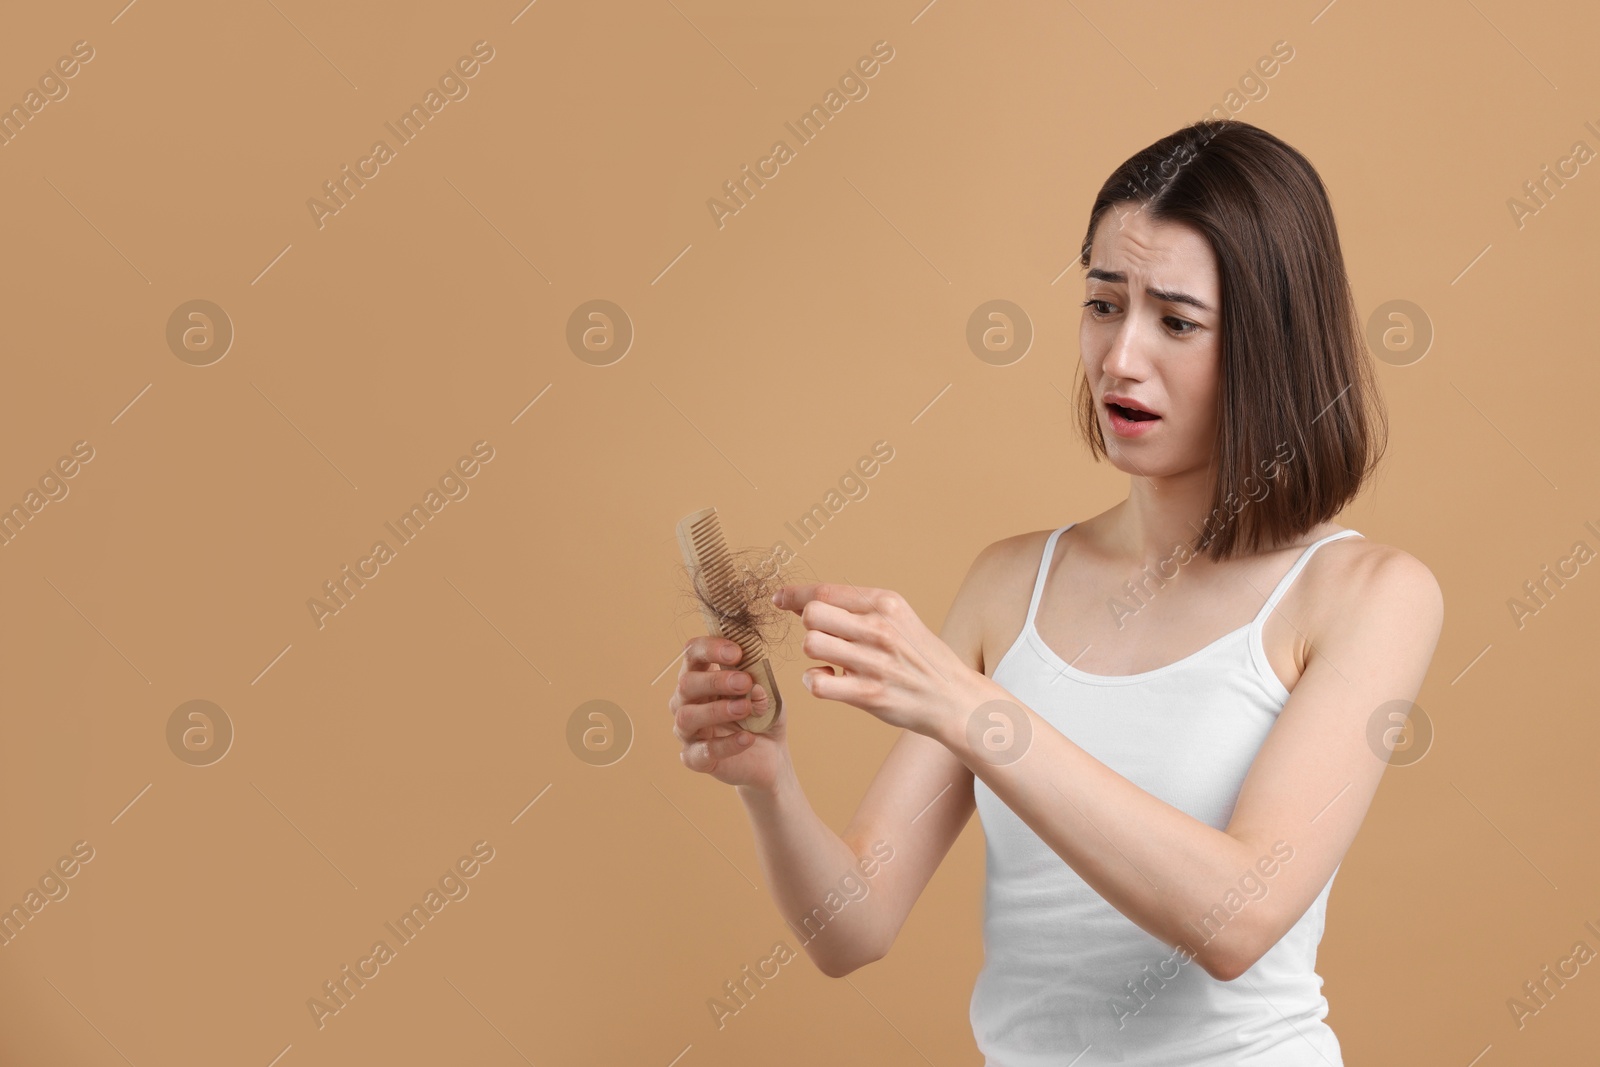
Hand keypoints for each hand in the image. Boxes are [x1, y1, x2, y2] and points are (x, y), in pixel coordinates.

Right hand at [669, 635, 786, 791]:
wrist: (771, 754)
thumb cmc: (761, 714)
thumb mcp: (766, 692)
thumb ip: (757, 681)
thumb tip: (751, 679)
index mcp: (701, 676)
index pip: (693, 654)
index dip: (710, 648)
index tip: (736, 652)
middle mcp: (687, 701)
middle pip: (686, 684)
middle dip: (715, 680)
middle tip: (744, 682)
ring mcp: (687, 731)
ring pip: (687, 716)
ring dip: (716, 710)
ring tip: (745, 708)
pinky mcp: (695, 758)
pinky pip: (702, 751)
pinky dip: (726, 744)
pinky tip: (748, 738)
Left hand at [771, 582, 984, 737]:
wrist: (953, 697)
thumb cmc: (921, 657)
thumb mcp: (899, 619)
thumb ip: (858, 609)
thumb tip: (807, 603)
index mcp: (886, 603)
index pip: (826, 590)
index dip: (794, 594)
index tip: (779, 599)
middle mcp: (879, 628)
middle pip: (812, 614)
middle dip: (808, 626)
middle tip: (822, 638)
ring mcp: (874, 662)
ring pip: (811, 645)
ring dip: (813, 655)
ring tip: (830, 662)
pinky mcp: (869, 694)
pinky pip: (818, 683)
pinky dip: (814, 682)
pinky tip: (828, 681)